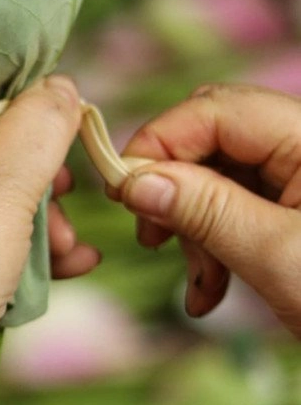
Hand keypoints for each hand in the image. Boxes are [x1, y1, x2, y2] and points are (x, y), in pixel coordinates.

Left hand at [0, 77, 98, 404]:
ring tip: (72, 245)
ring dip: (37, 217)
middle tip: (67, 193)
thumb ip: (40, 122)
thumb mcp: (5, 182)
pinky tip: (70, 265)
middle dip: (35, 173)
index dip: (9, 97)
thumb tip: (60, 86)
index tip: (54, 121)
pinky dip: (17, 248)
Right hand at [116, 83, 300, 335]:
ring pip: (219, 179)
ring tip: (197, 283)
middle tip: (151, 234)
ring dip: (195, 230)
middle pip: (214, 138)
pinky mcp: (295, 214)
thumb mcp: (277, 256)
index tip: (122, 188)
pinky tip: (210, 295)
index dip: (161, 141)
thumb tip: (135, 179)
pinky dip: (214, 249)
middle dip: (176, 185)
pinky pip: (238, 212)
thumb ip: (204, 209)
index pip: (216, 109)